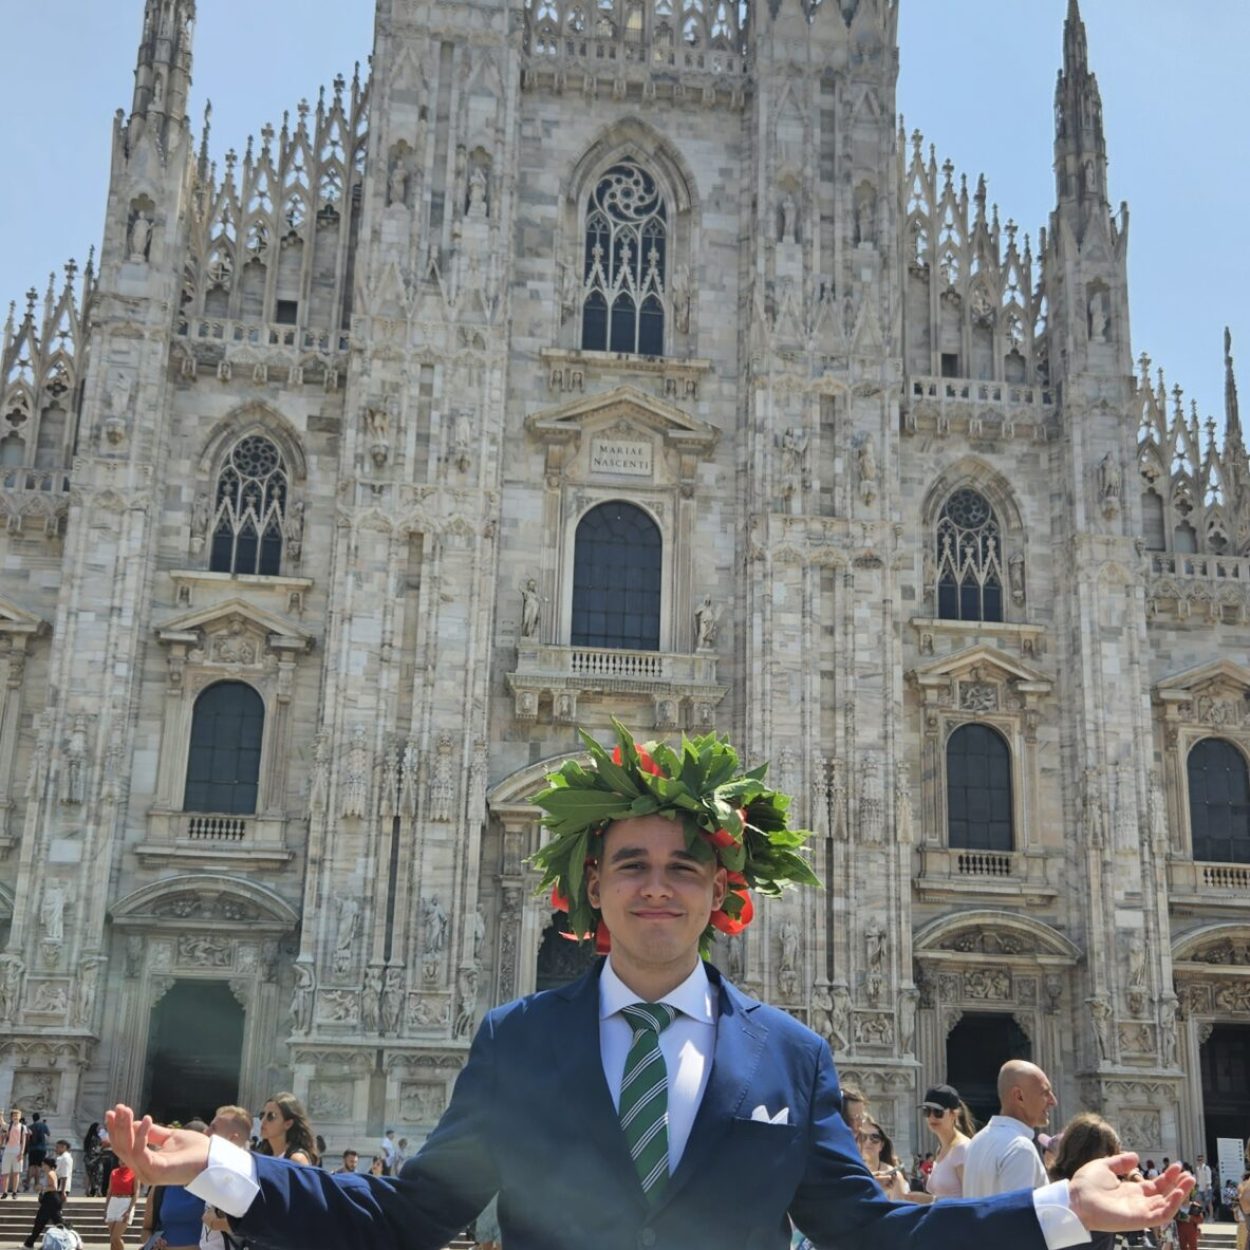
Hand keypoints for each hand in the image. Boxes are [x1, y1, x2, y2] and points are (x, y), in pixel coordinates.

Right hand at [104, 1106, 210, 1187]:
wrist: (212, 1159)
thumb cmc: (194, 1150)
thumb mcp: (170, 1137)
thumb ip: (153, 1133)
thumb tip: (136, 1123)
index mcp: (144, 1163)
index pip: (124, 1147)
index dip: (116, 1130)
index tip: (113, 1112)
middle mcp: (142, 1170)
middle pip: (122, 1148)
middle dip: (118, 1127)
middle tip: (117, 1108)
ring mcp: (147, 1173)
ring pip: (128, 1150)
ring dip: (125, 1128)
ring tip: (126, 1111)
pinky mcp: (155, 1171)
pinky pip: (141, 1153)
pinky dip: (141, 1136)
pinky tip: (146, 1119)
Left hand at [1070, 1154, 1194, 1232]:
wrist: (1076, 1198)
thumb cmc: (1086, 1185)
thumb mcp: (1104, 1167)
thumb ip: (1120, 1162)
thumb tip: (1136, 1156)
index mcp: (1131, 1190)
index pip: (1155, 1185)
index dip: (1167, 1177)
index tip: (1177, 1165)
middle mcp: (1139, 1202)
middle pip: (1164, 1195)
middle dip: (1178, 1185)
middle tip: (1189, 1174)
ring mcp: (1140, 1211)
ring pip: (1166, 1205)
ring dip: (1179, 1194)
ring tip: (1189, 1181)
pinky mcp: (1140, 1219)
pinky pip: (1160, 1215)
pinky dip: (1171, 1205)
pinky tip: (1177, 1193)